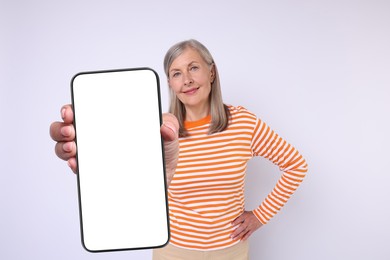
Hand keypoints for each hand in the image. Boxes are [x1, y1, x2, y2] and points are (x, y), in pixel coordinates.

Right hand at [49, 104, 178, 185]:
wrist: (163, 180)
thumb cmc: (162, 153)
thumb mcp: (169, 136)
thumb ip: (170, 126)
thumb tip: (164, 128)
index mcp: (111, 122)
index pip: (84, 110)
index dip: (71, 109)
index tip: (70, 111)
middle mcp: (97, 137)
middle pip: (67, 128)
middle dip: (60, 128)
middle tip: (71, 130)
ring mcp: (94, 155)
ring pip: (65, 148)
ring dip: (62, 146)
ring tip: (74, 147)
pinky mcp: (96, 173)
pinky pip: (78, 169)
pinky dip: (74, 165)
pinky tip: (77, 164)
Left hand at [231, 211, 262, 240]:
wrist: (261, 216)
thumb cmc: (251, 214)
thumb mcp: (245, 212)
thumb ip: (239, 214)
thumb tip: (232, 216)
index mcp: (245, 216)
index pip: (240, 219)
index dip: (236, 222)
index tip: (231, 224)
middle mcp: (247, 222)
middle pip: (241, 227)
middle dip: (236, 232)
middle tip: (231, 235)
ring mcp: (250, 226)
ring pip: (244, 232)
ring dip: (238, 236)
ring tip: (233, 239)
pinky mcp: (252, 230)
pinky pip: (248, 234)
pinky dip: (245, 238)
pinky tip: (241, 241)